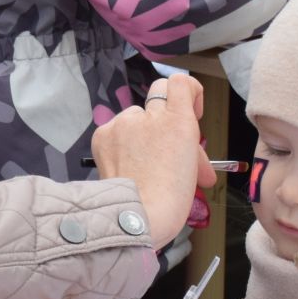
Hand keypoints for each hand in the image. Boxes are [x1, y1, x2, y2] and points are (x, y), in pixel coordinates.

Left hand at [89, 75, 214, 251]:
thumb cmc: (171, 199)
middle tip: (166, 143)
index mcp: (178, 121)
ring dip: (140, 133)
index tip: (190, 110)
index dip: (188, 92)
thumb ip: (192, 151)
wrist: (137, 216)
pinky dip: (120, 143)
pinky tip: (124, 164)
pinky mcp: (103, 133)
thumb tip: (192, 158)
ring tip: (141, 163)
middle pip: (158, 94)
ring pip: (135, 116)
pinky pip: (116, 130)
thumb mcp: (194, 170)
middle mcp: (150, 115)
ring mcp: (123, 122)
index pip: (181, 82)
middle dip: (164, 117)